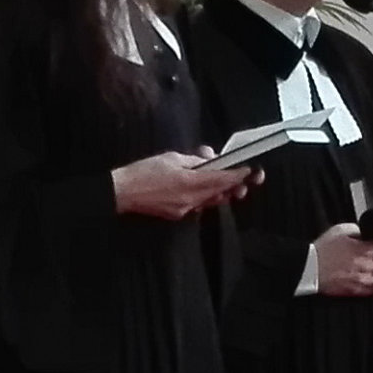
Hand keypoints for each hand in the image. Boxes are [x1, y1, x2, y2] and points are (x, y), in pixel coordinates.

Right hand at [111, 150, 257, 220]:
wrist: (123, 192)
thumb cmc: (144, 172)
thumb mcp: (171, 158)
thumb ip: (194, 159)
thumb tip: (210, 158)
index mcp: (190, 182)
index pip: (221, 179)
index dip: (237, 175)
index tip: (249, 171)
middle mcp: (191, 199)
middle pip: (220, 193)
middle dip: (234, 186)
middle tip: (246, 180)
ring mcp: (185, 209)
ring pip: (211, 201)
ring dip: (222, 193)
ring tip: (231, 186)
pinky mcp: (178, 214)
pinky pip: (199, 205)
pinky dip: (206, 197)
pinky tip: (206, 191)